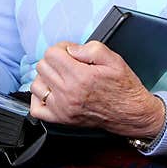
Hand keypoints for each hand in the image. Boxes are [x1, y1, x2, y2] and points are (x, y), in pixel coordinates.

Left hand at [29, 41, 165, 139]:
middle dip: (54, 60)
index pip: (51, 53)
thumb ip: (91, 48)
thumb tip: (71, 49)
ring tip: (61, 77)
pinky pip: (36, 108)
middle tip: (68, 63)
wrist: (130, 113)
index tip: (71, 52)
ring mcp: (62, 108)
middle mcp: (68, 93)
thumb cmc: (123, 88)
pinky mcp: (61, 119)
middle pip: (42, 66)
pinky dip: (39, 98)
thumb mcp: (114, 59)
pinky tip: (51, 92)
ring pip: (36, 85)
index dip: (62, 48)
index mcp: (80, 76)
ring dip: (46, 78)